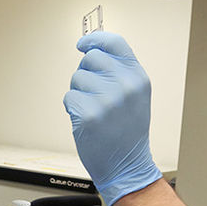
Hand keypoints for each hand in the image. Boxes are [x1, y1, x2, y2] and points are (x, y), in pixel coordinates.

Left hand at [63, 31, 163, 205]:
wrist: (127, 166)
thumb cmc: (128, 132)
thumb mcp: (135, 96)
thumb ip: (119, 71)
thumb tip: (92, 50)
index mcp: (138, 78)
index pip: (115, 43)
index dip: (95, 39)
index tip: (83, 44)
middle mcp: (124, 85)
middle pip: (91, 58)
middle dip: (85, 72)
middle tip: (92, 91)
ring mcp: (106, 100)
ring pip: (77, 78)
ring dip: (78, 92)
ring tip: (93, 110)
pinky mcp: (88, 115)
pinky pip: (69, 97)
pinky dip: (72, 108)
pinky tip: (85, 120)